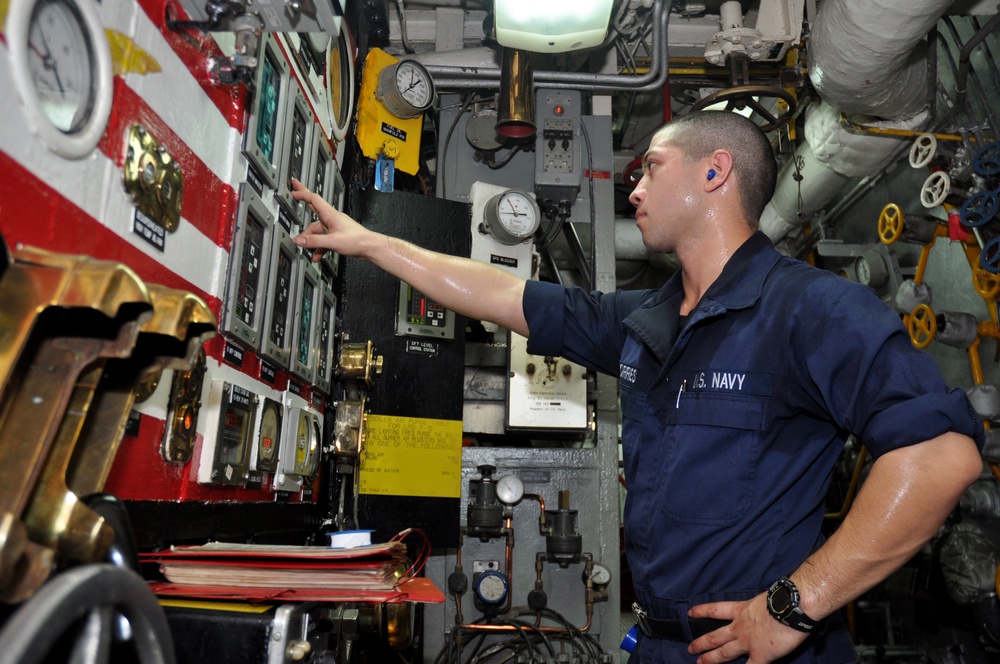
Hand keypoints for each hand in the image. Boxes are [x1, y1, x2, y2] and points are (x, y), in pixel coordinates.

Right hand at [290, 179, 370, 261]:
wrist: (369, 247)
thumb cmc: (356, 240)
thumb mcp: (332, 241)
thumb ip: (314, 241)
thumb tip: (299, 240)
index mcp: (330, 214)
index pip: (313, 199)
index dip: (302, 193)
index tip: (294, 188)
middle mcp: (331, 218)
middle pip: (313, 208)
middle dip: (303, 201)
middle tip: (294, 193)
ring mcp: (334, 227)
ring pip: (317, 230)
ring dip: (310, 239)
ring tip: (304, 247)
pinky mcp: (337, 235)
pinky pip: (324, 240)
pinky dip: (319, 247)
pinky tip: (317, 256)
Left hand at [687, 594, 807, 663]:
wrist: (792, 607)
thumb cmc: (782, 598)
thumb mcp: (762, 599)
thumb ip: (757, 608)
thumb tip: (762, 610)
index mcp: (741, 610)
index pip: (715, 610)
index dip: (701, 611)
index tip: (690, 613)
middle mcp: (740, 627)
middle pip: (715, 636)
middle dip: (701, 643)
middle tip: (690, 649)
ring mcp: (748, 643)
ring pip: (724, 653)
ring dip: (711, 659)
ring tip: (699, 663)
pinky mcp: (761, 656)